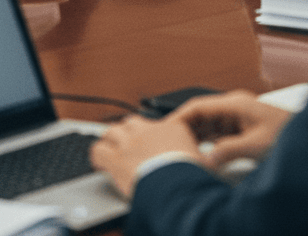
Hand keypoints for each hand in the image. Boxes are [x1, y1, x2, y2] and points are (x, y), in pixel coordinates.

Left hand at [91, 114, 205, 198]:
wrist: (176, 185)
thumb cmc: (191, 175)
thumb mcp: (202, 162)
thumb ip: (199, 158)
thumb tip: (210, 164)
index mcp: (171, 128)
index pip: (155, 124)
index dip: (149, 133)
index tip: (149, 139)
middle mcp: (147, 131)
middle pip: (130, 122)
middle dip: (126, 130)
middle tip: (124, 140)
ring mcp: (129, 142)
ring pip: (110, 131)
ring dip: (109, 139)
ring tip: (107, 147)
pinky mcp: (116, 158)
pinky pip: (99, 150)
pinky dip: (97, 155)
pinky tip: (98, 161)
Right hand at [170, 90, 291, 165]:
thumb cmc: (288, 134)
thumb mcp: (256, 145)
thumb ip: (228, 151)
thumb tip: (206, 160)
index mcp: (235, 102)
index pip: (198, 105)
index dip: (179, 116)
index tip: (165, 129)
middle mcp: (233, 106)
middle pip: (201, 114)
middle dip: (185, 128)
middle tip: (170, 143)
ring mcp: (237, 116)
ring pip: (208, 124)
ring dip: (196, 136)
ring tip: (182, 149)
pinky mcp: (241, 127)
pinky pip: (217, 133)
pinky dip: (208, 142)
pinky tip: (202, 153)